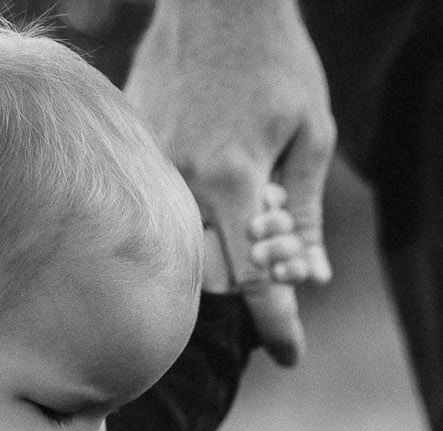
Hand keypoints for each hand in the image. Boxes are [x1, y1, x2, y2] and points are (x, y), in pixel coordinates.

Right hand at [127, 0, 336, 365]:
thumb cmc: (277, 62)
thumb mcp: (311, 136)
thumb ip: (303, 212)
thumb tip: (309, 276)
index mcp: (233, 180)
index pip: (252, 281)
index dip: (274, 324)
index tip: (290, 356)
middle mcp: (182, 180)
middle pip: (207, 277)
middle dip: (240, 292)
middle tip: (271, 298)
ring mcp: (149, 164)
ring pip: (174, 246)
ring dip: (208, 258)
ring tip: (237, 240)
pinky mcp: (131, 147)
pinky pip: (153, 206)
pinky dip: (180, 218)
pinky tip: (202, 199)